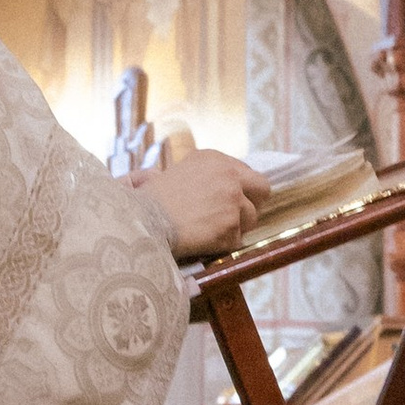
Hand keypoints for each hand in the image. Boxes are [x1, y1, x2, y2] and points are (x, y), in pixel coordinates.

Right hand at [144, 144, 269, 261]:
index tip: (231, 201)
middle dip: (252, 204)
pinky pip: (237, 241)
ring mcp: (232, 200)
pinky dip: (222, 245)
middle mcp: (228, 174)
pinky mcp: (231, 225)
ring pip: (251, 219)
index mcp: (215, 158)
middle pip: (262, 189)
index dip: (242, 190)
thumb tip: (227, 186)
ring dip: (234, 228)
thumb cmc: (153, 200)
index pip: (247, 173)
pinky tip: (202, 241)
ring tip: (208, 231)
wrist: (141, 221)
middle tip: (237, 217)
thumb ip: (206, 175)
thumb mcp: (179, 172)